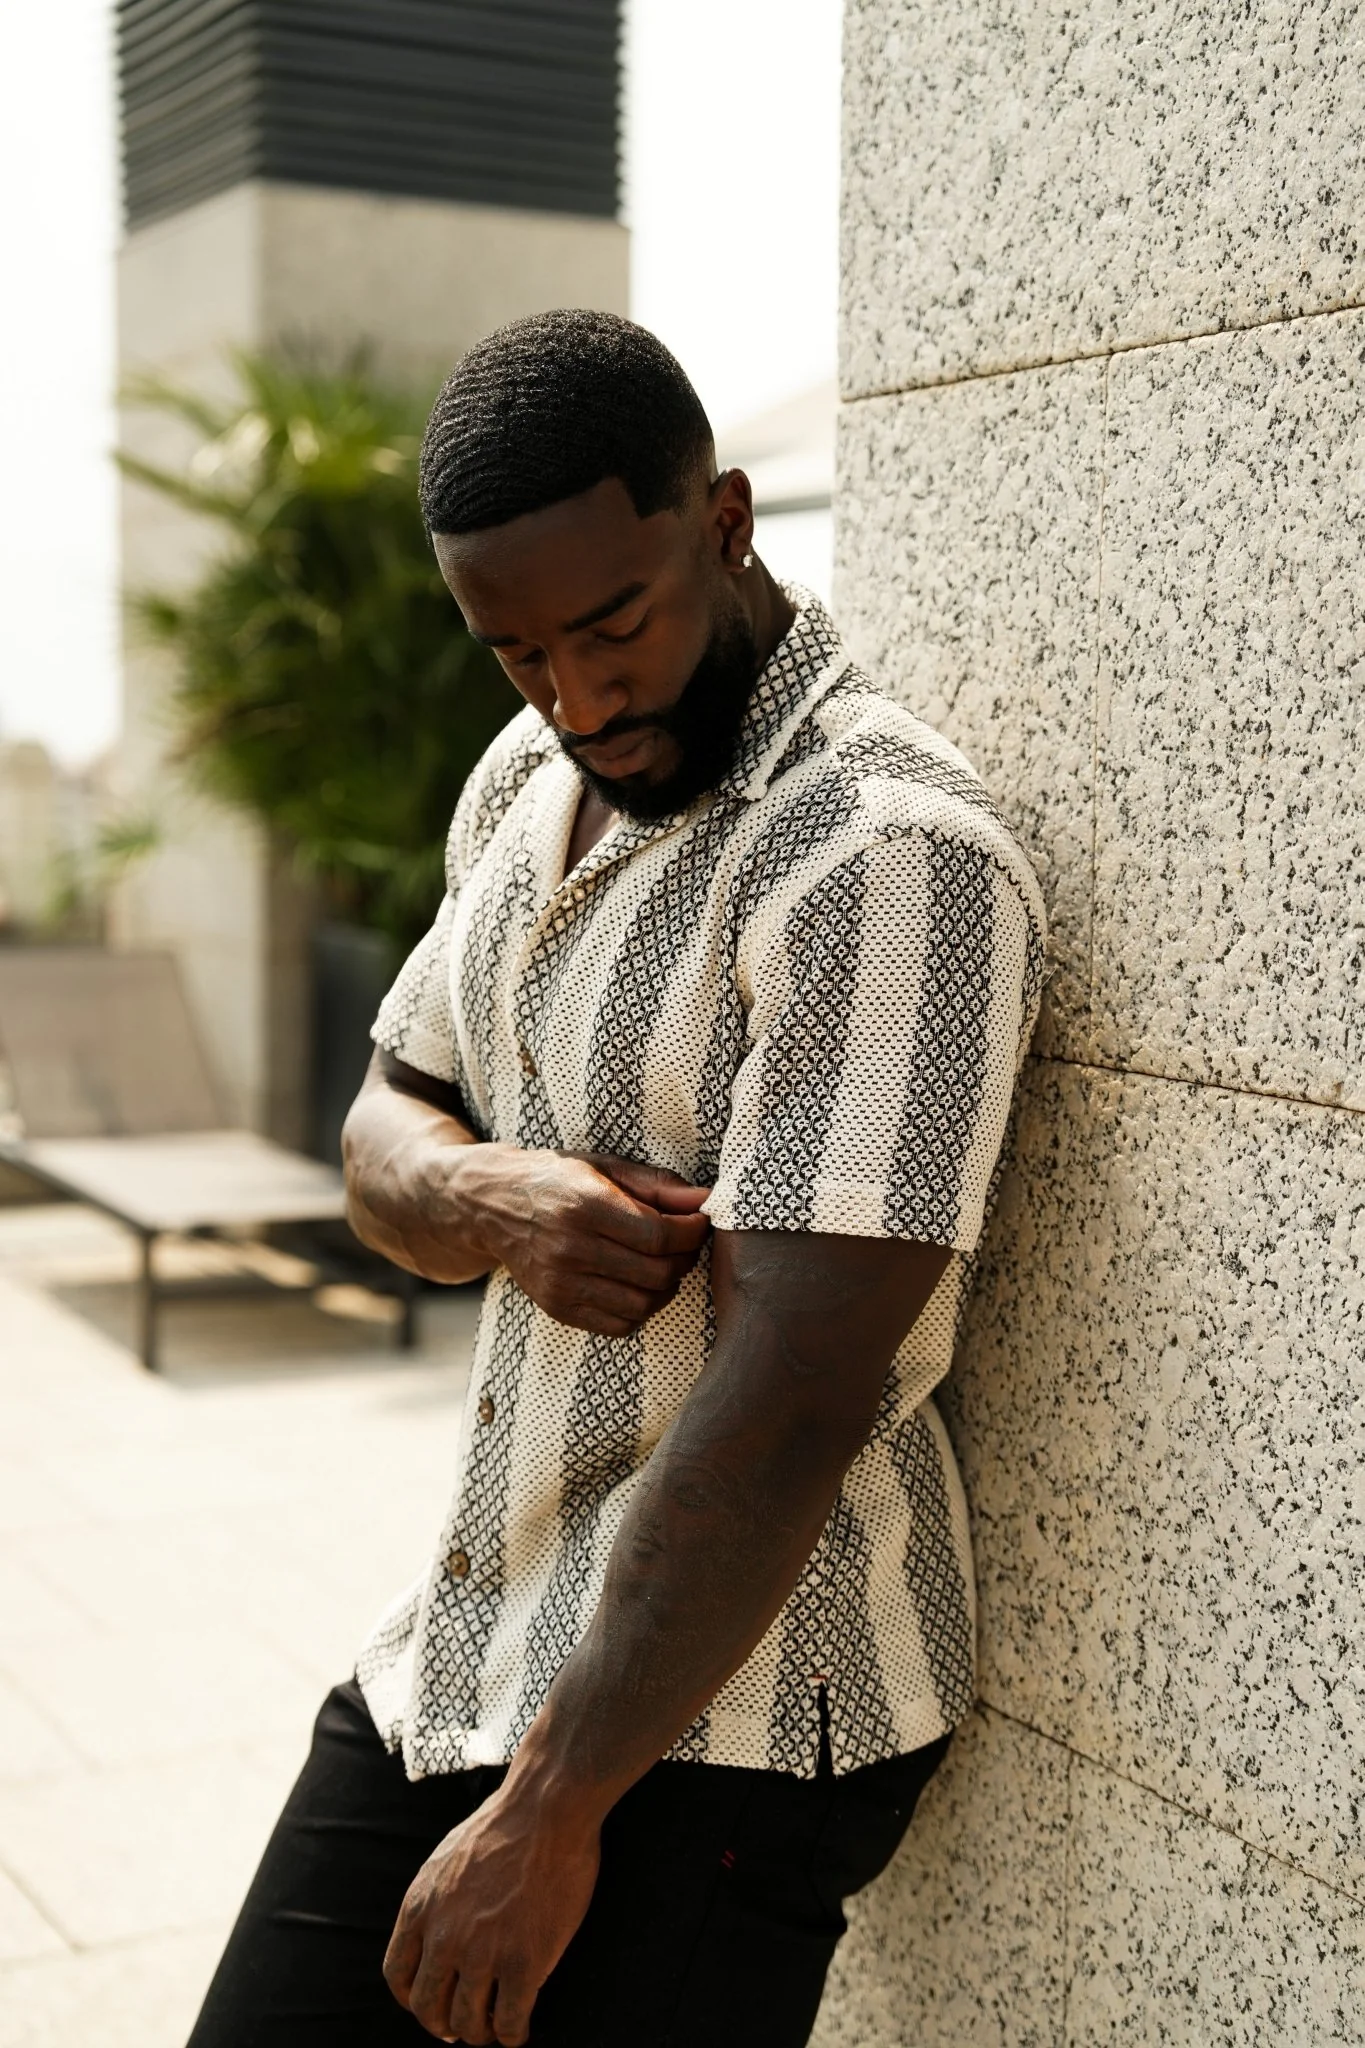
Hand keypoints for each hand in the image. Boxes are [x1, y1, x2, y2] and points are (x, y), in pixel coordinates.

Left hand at [383, 1783, 599, 2044]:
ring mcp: (483, 1952)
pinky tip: (521, 2028)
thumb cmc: (505, 1825)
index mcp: (420, 1907)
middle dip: (443, 2026)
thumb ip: (435, 1900)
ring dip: (480, 2033)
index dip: (413, 2000)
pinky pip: (508, 2022)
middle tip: (464, 2027)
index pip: (397, 1976)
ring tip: (495, 2027)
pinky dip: (512, 2035)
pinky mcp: (523, 1962)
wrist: (546, 1808)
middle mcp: (443, 1936)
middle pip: (428, 2008)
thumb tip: (436, 1933)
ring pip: (467, 2023)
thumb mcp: (446, 1859)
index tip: (432, 2004)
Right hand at [465, 1148, 711, 1335]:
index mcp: (584, 1204)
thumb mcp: (605, 1167)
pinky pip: (619, 1325)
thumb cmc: (557, 1179)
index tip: (698, 1224)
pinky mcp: (556, 1307)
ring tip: (661, 1264)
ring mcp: (560, 1283)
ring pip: (642, 1304)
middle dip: (683, 1259)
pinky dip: (639, 1309)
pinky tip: (635, 1285)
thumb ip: (658, 1186)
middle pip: (656, 1273)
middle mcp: (570, 1247)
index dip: (692, 1233)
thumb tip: (706, 1200)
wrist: (493, 1204)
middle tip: (682, 1244)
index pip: (660, 1236)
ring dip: (665, 1288)